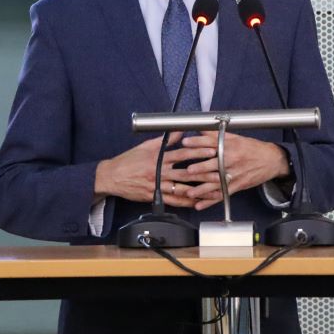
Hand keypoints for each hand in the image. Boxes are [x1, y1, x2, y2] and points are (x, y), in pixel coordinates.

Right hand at [94, 132, 216, 207]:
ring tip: (214, 190)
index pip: (182, 153)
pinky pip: (173, 201)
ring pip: (182, 188)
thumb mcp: (146, 146)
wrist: (112, 176)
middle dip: (205, 172)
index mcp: (158, 157)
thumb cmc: (129, 160)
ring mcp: (158, 186)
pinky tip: (197, 202)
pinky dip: (186, 202)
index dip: (198, 152)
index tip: (211, 150)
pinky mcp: (155, 196)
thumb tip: (180, 131)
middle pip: (186, 172)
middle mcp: (160, 172)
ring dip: (199, 189)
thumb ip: (165, 140)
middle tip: (220, 171)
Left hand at [171, 131, 289, 210]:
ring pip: (216, 182)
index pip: (211, 143)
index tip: (185, 142)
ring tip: (189, 192)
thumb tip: (200, 129)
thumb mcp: (235, 138)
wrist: (271, 160)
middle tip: (186, 171)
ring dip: (201, 188)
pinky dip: (210, 201)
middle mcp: (231, 160)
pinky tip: (199, 205)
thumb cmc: (252, 148)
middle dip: (199, 168)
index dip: (197, 142)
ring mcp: (234, 174)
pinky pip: (222, 194)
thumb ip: (216, 135)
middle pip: (213, 164)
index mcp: (230, 146)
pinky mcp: (237, 186)